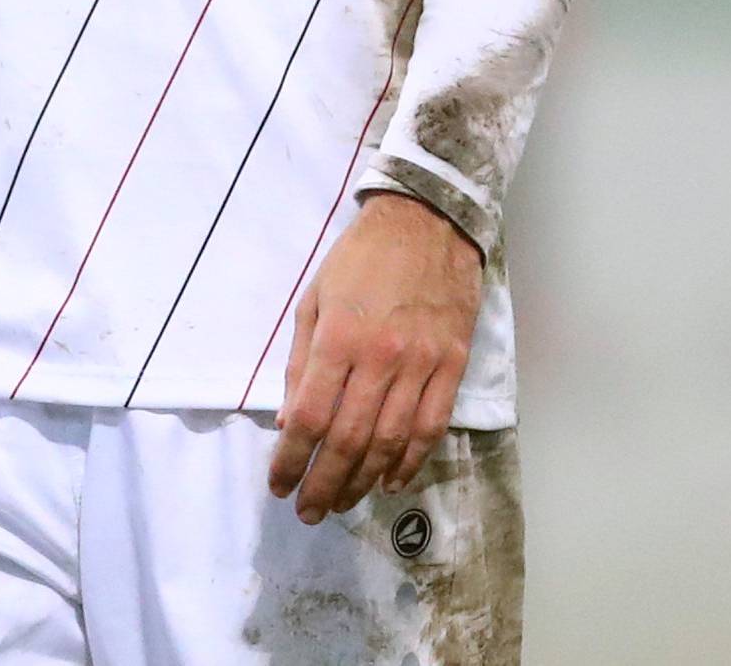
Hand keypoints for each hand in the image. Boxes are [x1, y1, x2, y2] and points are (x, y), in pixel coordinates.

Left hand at [267, 192, 482, 523]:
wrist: (427, 220)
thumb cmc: (361, 257)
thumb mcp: (315, 298)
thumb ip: (301, 363)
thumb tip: (289, 422)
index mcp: (339, 337)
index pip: (311, 417)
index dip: (291, 460)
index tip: (278, 484)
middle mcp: (380, 356)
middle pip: (350, 440)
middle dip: (324, 483)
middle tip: (308, 510)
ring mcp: (421, 363)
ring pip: (390, 442)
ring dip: (363, 481)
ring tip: (342, 502)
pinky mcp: (452, 364)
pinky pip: (430, 427)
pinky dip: (410, 462)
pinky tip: (391, 481)